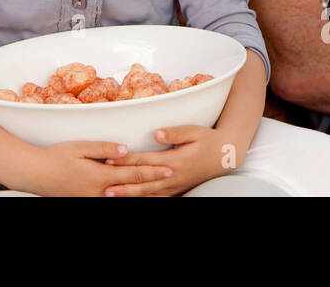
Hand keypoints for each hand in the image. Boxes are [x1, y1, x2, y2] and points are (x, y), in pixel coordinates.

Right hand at [19, 141, 171, 196]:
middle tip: (172, 182)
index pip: (133, 174)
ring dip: (144, 199)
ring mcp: (94, 201)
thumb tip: (127, 150)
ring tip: (162, 197)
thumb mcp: (80, 147)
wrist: (36, 174)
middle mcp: (100, 192)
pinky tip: (135, 200)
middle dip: (154, 186)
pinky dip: (126, 202)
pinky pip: (112, 205)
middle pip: (133, 191)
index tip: (168, 168)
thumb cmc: (56, 157)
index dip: (152, 171)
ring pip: (124, 201)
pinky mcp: (88, 203)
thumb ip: (105, 149)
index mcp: (100, 176)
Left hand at [102, 125, 234, 195]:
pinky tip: (132, 199)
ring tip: (112, 195)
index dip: (126, 161)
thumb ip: (174, 133)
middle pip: (143, 181)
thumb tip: (155, 134)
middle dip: (123, 184)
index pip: (145, 161)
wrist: (225, 156)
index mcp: (175, 160)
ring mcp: (176, 185)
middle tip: (104, 186)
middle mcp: (173, 176)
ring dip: (130, 194)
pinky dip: (144, 198)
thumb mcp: (193, 131)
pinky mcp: (178, 189)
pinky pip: (158, 197)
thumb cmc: (207, 140)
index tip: (109, 159)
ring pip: (149, 193)